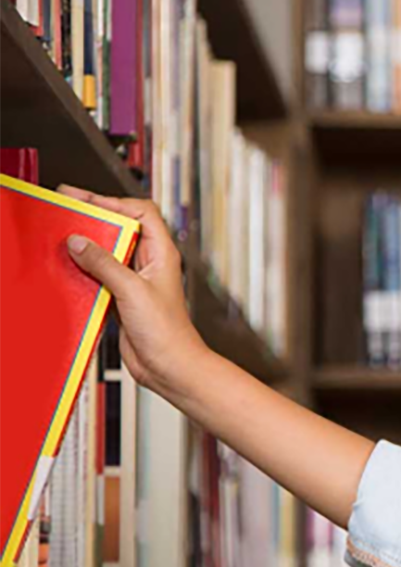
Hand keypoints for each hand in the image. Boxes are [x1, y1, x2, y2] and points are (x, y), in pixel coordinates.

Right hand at [59, 185, 209, 393]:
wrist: (170, 366)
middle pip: (120, 228)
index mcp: (162, 254)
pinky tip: (68, 267)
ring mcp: (135, 280)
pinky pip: (99, 275)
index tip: (86, 200)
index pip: (141, 213)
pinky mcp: (122, 297)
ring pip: (107, 252)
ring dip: (87, 244)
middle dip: (94, 217)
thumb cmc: (168, 333)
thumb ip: (104, 264)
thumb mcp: (132, 291)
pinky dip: (84, 269)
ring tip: (63, 234)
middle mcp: (149, 263)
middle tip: (67, 208)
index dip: (114, 202)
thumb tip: (79, 242)